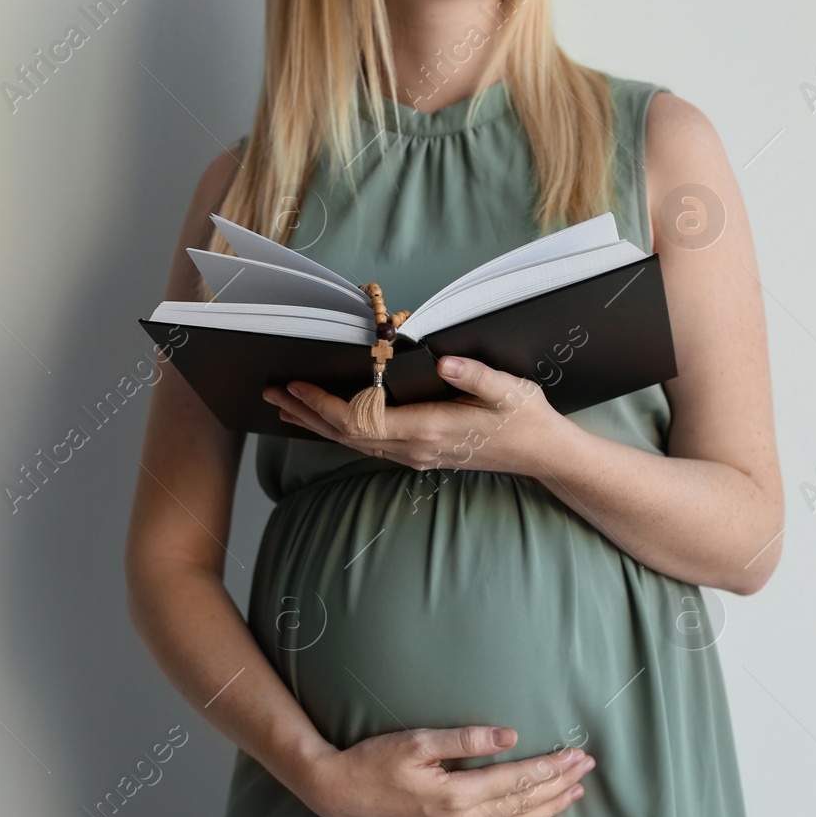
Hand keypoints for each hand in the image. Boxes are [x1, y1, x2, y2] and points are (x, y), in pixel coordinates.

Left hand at [264, 356, 570, 475]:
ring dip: (318, 424)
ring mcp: (415, 455)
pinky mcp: (419, 455)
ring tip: (286, 407)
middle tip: (272, 392)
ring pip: (353, 443)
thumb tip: (445, 360)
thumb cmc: (526, 419)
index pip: (362, 419)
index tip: (297, 385)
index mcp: (429, 429)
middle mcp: (415, 448)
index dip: (324, 404)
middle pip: (346, 434)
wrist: (543, 454)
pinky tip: (326, 423)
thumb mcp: (510, 390)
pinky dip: (340, 432)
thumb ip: (477, 375)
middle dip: (307, 413)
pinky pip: (368, 446)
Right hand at [297, 726, 595, 816]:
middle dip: (558, 785)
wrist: (338, 794)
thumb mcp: (419, 740)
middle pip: (522, 803)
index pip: (517, 780)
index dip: (551, 767)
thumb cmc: (374, 760)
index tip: (576, 754)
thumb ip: (467, 739)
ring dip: (547, 809)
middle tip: (587, 768)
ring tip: (574, 795)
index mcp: (455, 794)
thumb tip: (510, 736)